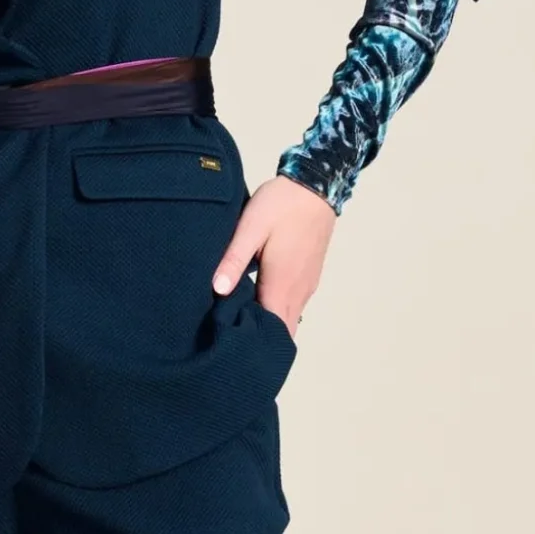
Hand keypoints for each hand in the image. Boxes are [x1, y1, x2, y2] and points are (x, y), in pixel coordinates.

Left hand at [210, 172, 335, 339]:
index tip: (233, 348)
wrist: (316, 185)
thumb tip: (218, 289)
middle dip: (262, 341)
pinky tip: (258, 305)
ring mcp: (307, 285)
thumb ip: (235, 259)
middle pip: (283, 331)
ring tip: (242, 327)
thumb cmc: (283, 204)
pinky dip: (278, 312)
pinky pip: (295, 305)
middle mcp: (298, 291)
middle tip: (234, 343)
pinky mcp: (308, 276)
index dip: (255, 344)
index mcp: (282, 285)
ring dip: (270, 327)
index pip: (273, 331)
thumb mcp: (251, 228)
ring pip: (290, 319)